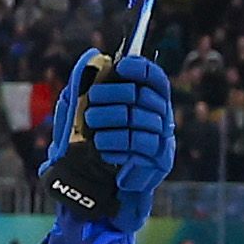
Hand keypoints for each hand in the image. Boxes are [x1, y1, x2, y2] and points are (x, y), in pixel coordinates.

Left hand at [46, 50, 175, 226]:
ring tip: (91, 123)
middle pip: (145, 97)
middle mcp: (160, 118)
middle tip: (92, 101)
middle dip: (115, 95)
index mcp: (147, 102)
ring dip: (111, 119)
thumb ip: (84, 84)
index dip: (141, 69)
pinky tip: (101, 144)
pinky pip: (141, 145)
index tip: (121, 66)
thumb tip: (91, 56)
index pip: (155, 79)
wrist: (94, 187)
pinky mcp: (159, 161)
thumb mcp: (80, 111)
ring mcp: (162, 140)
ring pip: (141, 120)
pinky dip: (117, 142)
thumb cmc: (89, 143)